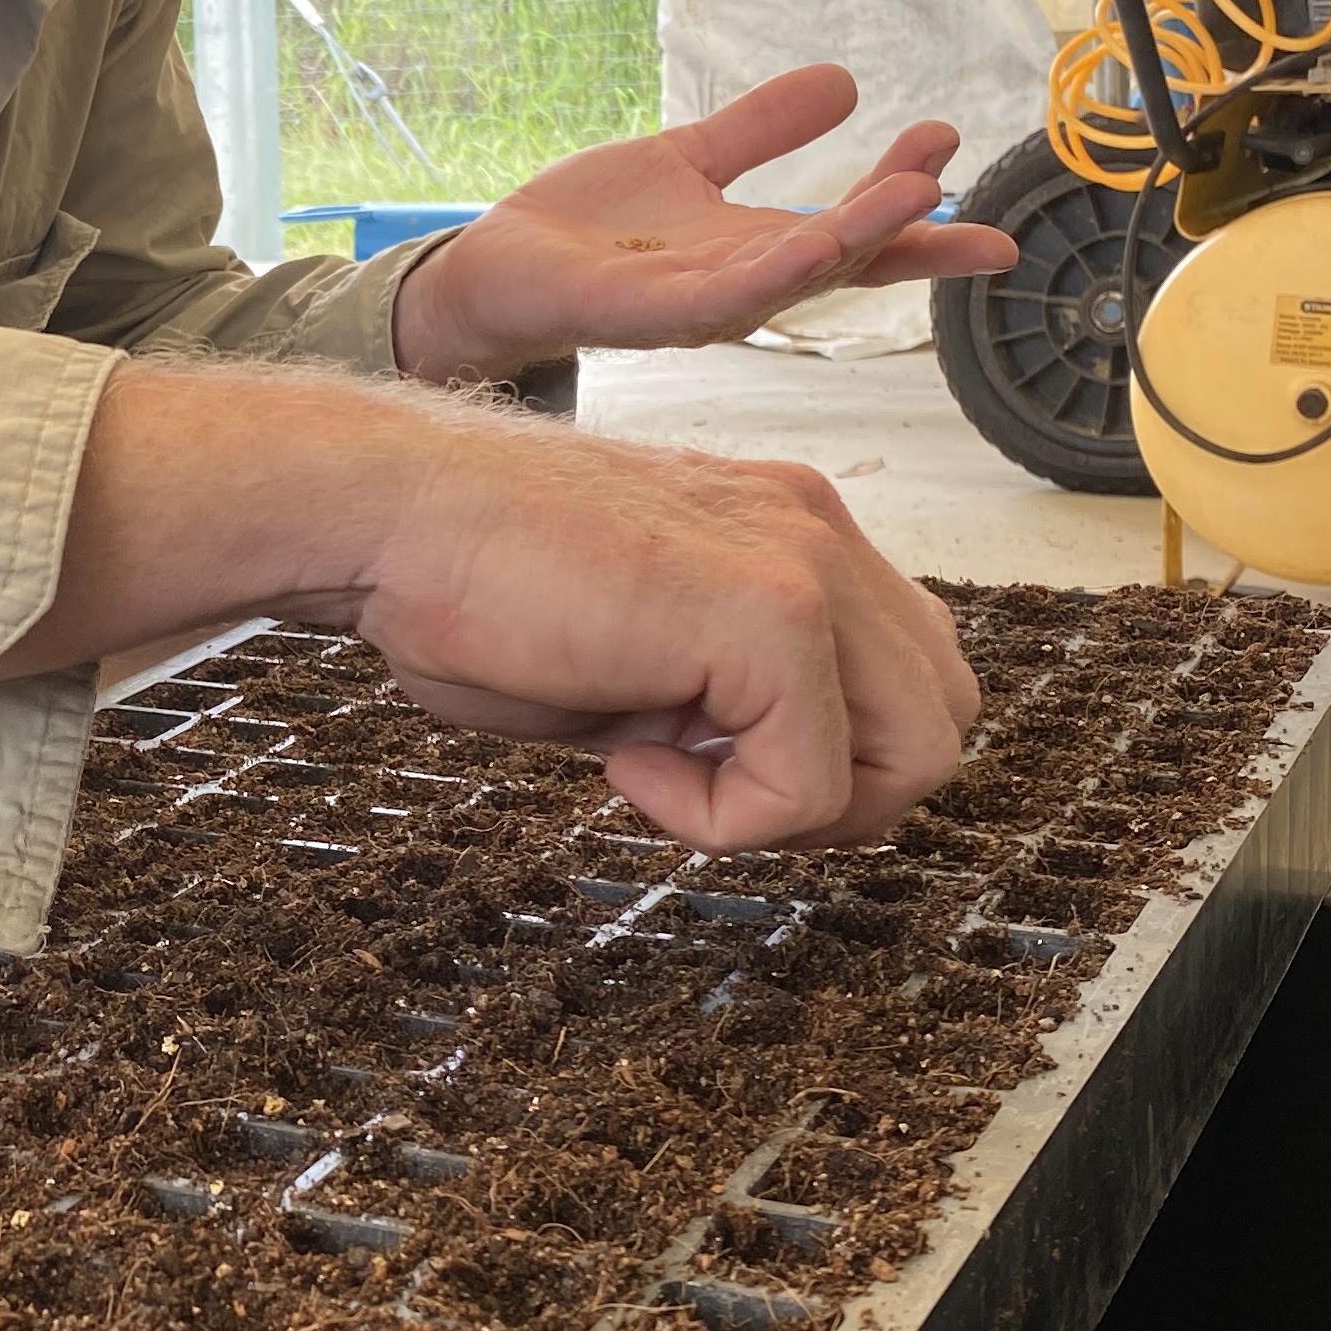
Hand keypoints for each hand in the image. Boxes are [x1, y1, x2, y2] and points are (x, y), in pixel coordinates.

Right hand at [351, 401, 977, 851]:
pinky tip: (623, 762)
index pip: (904, 672)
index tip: (699, 758)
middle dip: (842, 795)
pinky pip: (809, 787)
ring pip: (917, 754)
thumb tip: (757, 775)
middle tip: (709, 795)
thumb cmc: (465, 576)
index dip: (826, 755)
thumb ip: (718, 697)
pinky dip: (719, 816)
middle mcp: (819, 530)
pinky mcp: (772, 614)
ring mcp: (807, 564)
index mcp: (791, 529)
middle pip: (942, 715)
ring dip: (793, 810)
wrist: (387, 514)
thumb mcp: (631, 652)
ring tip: (667, 776)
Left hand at [390, 64, 1019, 385]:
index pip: (850, 235)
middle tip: (950, 170)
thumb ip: (761, 128)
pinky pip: (715, 299)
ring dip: (854, 239)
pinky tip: (811, 246)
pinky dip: (769, 275)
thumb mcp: (689, 160)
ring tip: (913, 194)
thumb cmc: (590, 229)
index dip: (909, 207)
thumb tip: (844, 81)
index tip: (957, 151)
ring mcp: (691, 308)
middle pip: (838, 260)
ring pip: (789, 277)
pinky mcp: (638, 313)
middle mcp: (737, 288)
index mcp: (753, 252)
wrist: (495, 270)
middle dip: (901, 224)